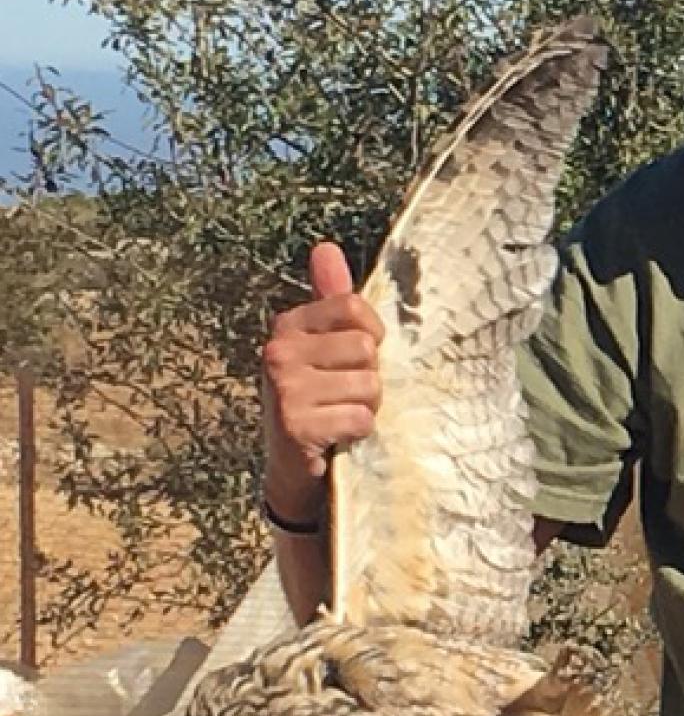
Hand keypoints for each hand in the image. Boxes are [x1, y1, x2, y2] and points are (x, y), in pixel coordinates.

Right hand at [261, 241, 382, 519]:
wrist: (293, 468)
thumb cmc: (319, 401)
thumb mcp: (325, 348)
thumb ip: (332, 301)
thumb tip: (326, 247)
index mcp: (288, 326)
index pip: (356, 309)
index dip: (372, 338)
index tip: (356, 361)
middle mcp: (278, 351)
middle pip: (367, 349)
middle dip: (370, 379)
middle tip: (345, 397)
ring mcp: (284, 388)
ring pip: (369, 386)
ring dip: (366, 408)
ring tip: (340, 417)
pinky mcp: (294, 425)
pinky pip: (360, 418)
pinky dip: (358, 432)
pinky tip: (336, 438)